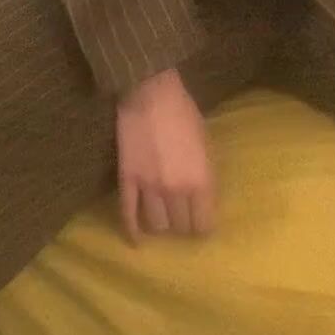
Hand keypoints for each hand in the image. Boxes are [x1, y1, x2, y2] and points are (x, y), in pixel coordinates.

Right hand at [116, 69, 216, 244]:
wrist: (151, 94)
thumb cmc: (185, 114)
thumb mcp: (208, 143)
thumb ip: (207, 174)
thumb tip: (205, 198)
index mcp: (201, 181)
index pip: (203, 224)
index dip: (203, 227)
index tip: (201, 224)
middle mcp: (176, 190)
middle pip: (180, 226)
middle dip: (183, 225)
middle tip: (182, 218)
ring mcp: (149, 187)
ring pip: (156, 225)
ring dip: (161, 225)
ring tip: (163, 220)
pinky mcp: (127, 180)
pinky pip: (128, 213)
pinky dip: (132, 230)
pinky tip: (136, 240)